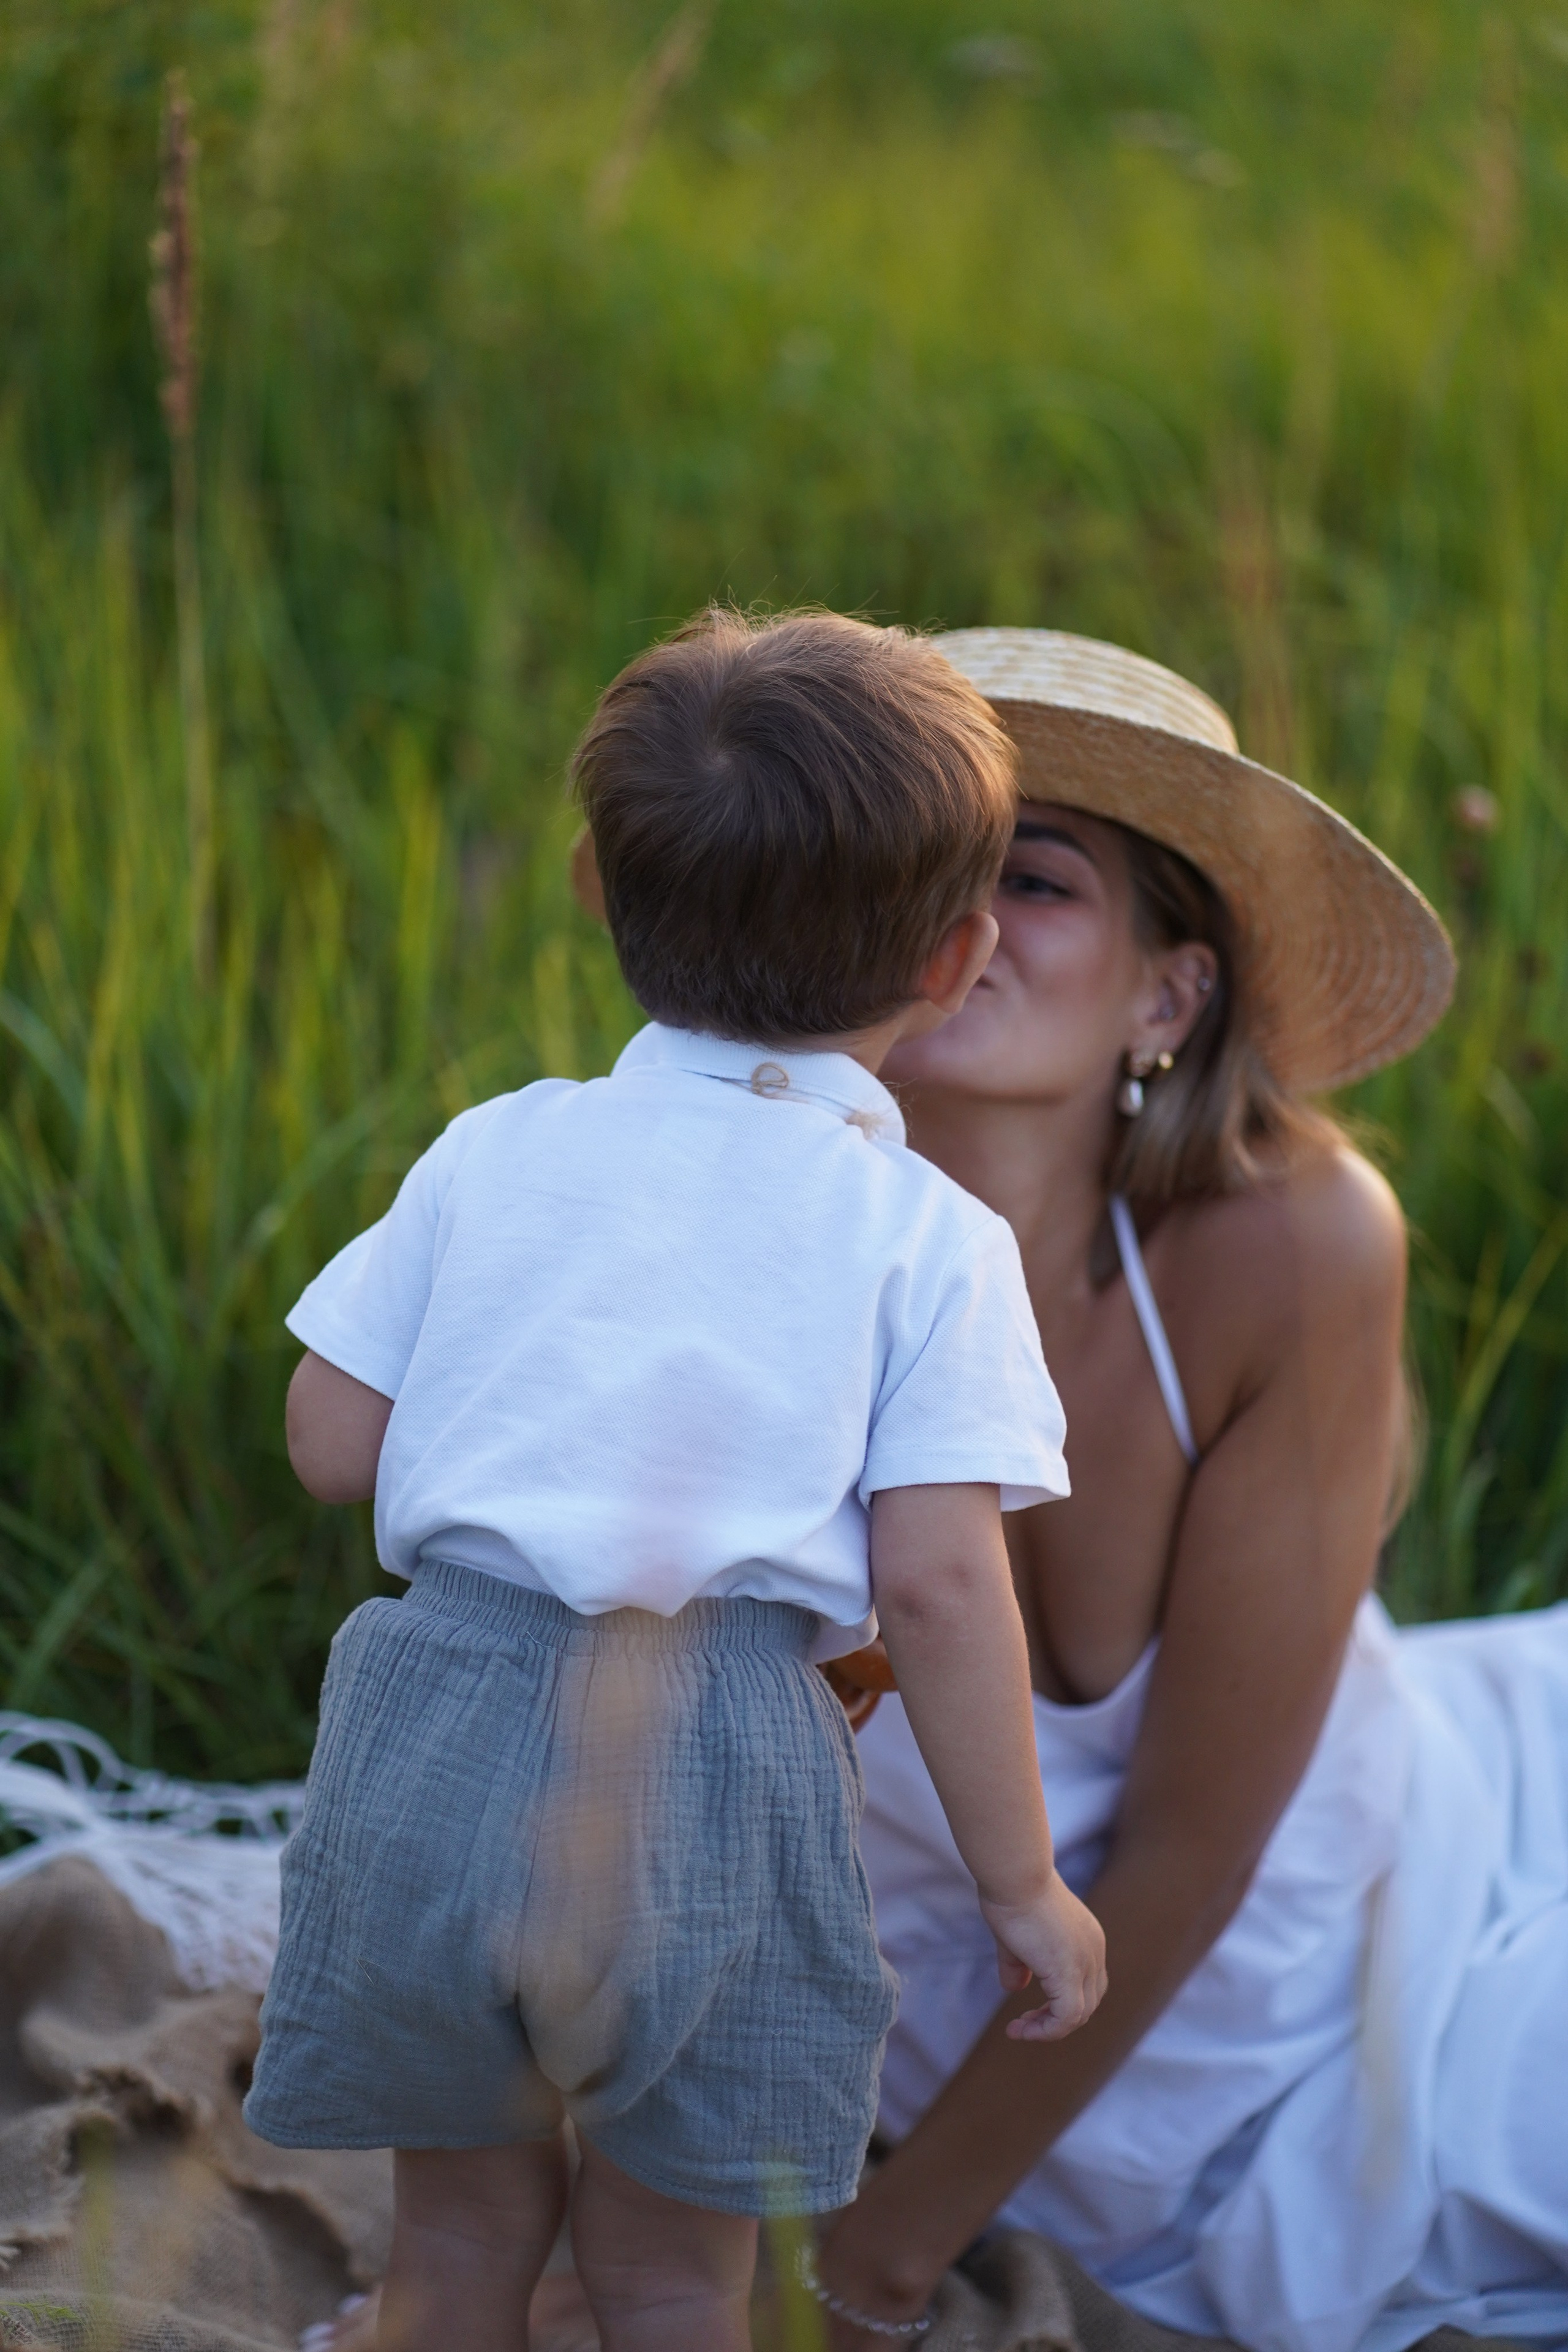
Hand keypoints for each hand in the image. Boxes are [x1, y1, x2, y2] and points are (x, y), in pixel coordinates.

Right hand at [980, 1872, 1106, 2040]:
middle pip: (1088, 2002)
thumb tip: (1015, 1988)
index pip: (1087, 1984)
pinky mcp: (1068, 1971)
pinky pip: (1066, 2017)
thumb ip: (1020, 1964)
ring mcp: (1085, 1961)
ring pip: (1079, 2013)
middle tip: (1025, 2023)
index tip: (1029, 2009)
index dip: (1061, 2002)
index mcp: (1088, 1938)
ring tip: (1020, 2029)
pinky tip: (1021, 2029)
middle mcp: (1094, 1950)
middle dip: (1056, 2018)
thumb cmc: (1011, 1892)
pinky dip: (1046, 2030)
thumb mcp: (1016, 1935)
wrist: (1015, 1873)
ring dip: (1049, 2028)